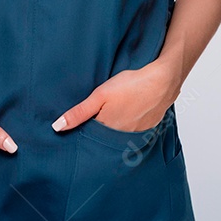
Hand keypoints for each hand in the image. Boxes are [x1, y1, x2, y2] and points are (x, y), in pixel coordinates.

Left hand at [51, 60, 180, 133]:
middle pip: (103, 139)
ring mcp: (135, 135)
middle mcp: (120, 138)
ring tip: (114, 113)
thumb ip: (79, 112)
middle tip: (97, 116)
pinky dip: (127, 126)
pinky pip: (132, 133)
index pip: (89, 138)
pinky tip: (128, 113)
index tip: (76, 128)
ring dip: (113, 129)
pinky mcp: (146, 130)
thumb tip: (57, 127)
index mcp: (107, 130)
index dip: (82, 132)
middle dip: (97, 132)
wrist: (162, 81)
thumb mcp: (100, 95)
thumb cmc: (131, 85)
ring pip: (117, 136)